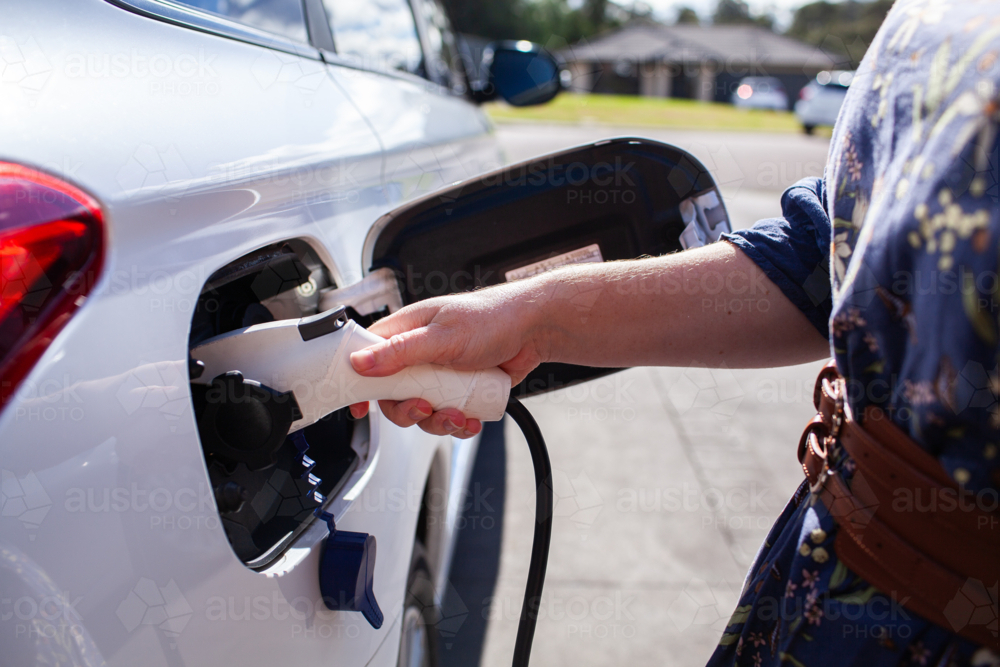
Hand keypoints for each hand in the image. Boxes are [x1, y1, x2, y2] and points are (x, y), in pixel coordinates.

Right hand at [347, 284, 545, 437]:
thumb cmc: (492, 318)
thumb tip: (361, 363)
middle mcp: (419, 353)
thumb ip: (401, 350)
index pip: (367, 355)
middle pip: (393, 393)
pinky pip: (447, 414)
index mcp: (407, 331)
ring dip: (437, 420)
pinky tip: (470, 419)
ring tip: (458, 414)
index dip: (358, 381)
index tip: (359, 406)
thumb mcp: (442, 336)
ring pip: (421, 409)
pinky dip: (457, 424)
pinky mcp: (459, 389)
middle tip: (424, 408)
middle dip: (407, 409)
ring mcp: (439, 373)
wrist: (535, 330)